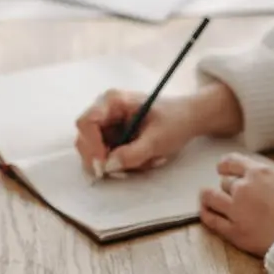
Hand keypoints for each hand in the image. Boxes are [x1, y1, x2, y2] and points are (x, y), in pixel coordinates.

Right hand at [74, 89, 200, 177]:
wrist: (188, 118)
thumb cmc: (175, 121)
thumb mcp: (158, 139)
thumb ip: (133, 153)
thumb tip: (108, 166)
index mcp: (113, 101)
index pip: (86, 122)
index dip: (91, 145)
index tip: (104, 165)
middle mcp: (105, 110)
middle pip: (85, 138)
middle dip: (101, 158)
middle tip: (122, 172)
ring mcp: (107, 123)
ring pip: (94, 150)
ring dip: (113, 163)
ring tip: (142, 163)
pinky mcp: (112, 136)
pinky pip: (105, 155)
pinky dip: (120, 163)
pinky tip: (141, 161)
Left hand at [199, 153, 273, 256]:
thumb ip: (271, 182)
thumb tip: (265, 183)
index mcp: (261, 173)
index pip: (232, 162)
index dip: (224, 165)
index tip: (221, 168)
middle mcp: (244, 187)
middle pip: (225, 183)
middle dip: (228, 188)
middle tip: (231, 194)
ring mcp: (237, 209)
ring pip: (211, 197)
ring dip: (209, 197)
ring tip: (207, 199)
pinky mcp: (234, 231)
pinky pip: (212, 220)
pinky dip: (207, 215)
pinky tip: (206, 214)